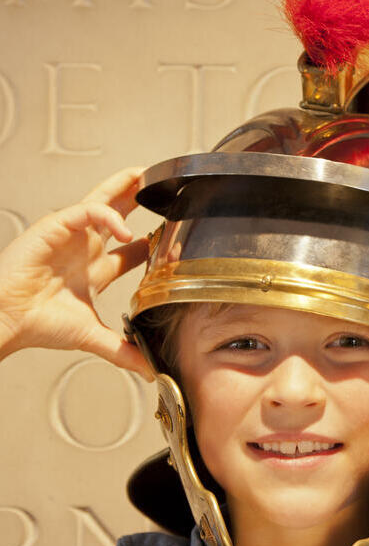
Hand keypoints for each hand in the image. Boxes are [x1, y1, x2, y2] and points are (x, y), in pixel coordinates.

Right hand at [0, 168, 151, 379]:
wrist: (7, 319)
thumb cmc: (38, 324)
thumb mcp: (91, 336)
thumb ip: (122, 351)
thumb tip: (150, 370)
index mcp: (94, 270)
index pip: (131, 249)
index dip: (154, 244)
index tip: (175, 243)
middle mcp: (85, 247)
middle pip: (118, 212)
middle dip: (139, 197)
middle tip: (164, 186)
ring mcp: (70, 234)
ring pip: (103, 199)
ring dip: (126, 186)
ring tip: (146, 175)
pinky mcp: (55, 226)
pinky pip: (88, 209)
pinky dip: (109, 215)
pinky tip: (126, 230)